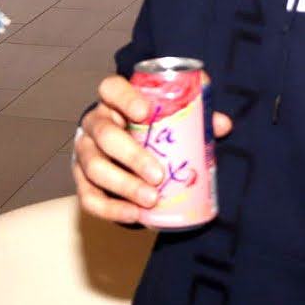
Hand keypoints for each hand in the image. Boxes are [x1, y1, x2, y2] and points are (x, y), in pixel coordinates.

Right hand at [73, 73, 232, 224]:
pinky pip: (89, 198)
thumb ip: (193, 116)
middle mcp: (94, 124)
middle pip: (104, 135)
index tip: (145, 112)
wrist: (119, 150)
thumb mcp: (166, 116)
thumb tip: (222, 124)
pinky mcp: (82, 182)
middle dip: (131, 156)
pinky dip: (111, 209)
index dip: (125, 99)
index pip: (111, 89)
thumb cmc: (147, 129)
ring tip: (151, 199)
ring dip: (124, 186)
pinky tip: (135, 215)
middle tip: (158, 175)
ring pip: (95, 168)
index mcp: (114, 102)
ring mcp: (84, 153)